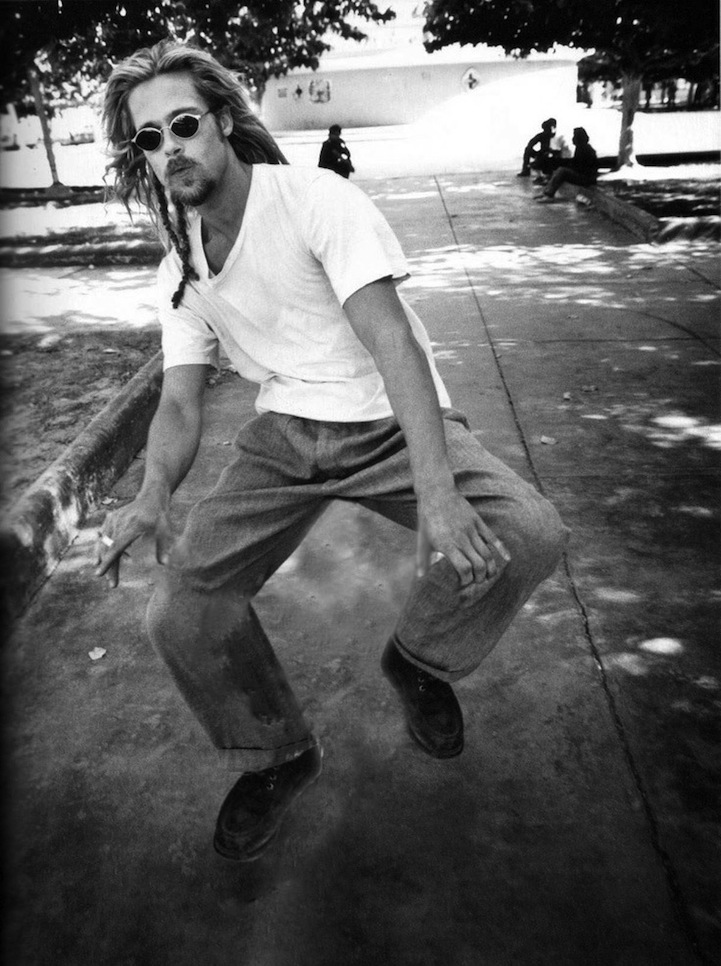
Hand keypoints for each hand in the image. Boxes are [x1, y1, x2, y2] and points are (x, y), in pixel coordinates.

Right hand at [94, 492, 174, 588]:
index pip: (117, 546)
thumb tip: (165, 564)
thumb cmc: (160, 516)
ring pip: (102, 543)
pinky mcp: (110, 519)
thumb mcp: (166, 530)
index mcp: (133, 526)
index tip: (99, 574)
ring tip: (104, 574)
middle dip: (108, 567)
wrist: (151, 497)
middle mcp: (120, 522)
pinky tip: (102, 560)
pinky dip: (101, 548)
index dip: (108, 561)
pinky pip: (102, 536)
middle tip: (113, 585)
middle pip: (108, 548)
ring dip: (102, 559)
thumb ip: (164, 547)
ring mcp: (113, 520)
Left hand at [416, 488, 509, 603]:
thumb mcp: (422, 540)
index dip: (467, 580)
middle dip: (480, 577)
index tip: (464, 583)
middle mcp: (462, 539)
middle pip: (478, 565)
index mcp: (447, 545)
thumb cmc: (427, 519)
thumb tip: (419, 577)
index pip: (464, 569)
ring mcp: (472, 530)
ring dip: (491, 568)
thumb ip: (422, 560)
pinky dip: (502, 549)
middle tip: (478, 581)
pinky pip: (493, 538)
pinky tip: (507, 559)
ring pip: (487, 554)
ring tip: (489, 576)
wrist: (437, 493)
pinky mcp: (478, 522)